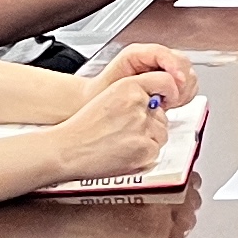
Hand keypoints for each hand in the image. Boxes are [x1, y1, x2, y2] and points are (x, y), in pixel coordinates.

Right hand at [34, 46, 191, 185]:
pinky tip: (124, 153)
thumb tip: (159, 101)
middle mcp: (137, 104)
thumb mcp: (109, 98)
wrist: (67, 150)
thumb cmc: (83, 128)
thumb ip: (135, 96)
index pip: (165, 81)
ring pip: (161, 134)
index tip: (169, 98)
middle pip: (162, 114)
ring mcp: (142, 127)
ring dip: (148, 140)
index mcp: (128, 87)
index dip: (170, 91)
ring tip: (123, 143)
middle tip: (127, 132)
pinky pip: (155, 152)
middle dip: (151, 124)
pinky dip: (144, 155)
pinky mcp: (144, 149)